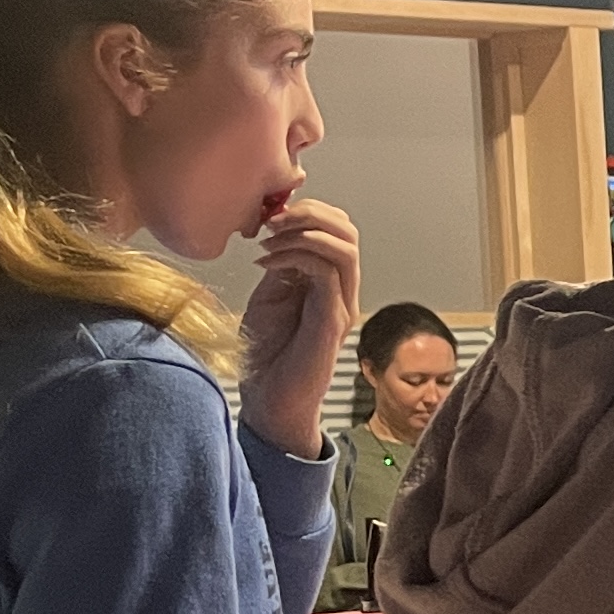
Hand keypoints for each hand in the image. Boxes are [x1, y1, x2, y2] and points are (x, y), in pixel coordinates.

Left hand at [237, 193, 359, 455]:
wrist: (271, 402)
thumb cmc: (269, 356)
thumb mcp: (270, 297)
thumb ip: (283, 267)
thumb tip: (280, 233)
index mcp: (330, 284)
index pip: (338, 229)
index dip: (308, 210)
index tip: (269, 215)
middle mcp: (344, 293)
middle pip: (348, 231)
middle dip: (309, 214)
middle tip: (272, 220)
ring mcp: (341, 307)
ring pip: (343, 248)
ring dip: (302, 233)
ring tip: (269, 240)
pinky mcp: (331, 322)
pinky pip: (325, 273)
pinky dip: (294, 256)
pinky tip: (265, 263)